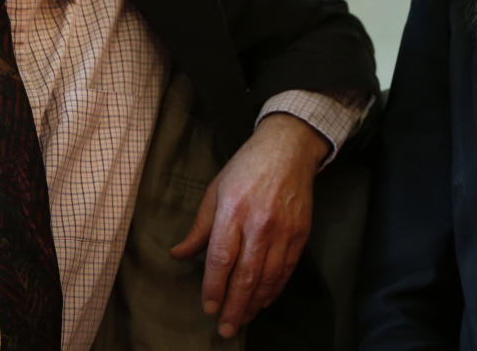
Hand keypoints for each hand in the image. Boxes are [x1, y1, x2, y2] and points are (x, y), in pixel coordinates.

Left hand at [169, 113, 329, 337]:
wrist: (287, 151)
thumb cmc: (244, 169)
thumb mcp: (215, 191)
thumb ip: (199, 228)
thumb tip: (178, 255)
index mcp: (233, 210)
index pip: (221, 258)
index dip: (214, 286)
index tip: (207, 306)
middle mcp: (259, 224)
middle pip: (245, 275)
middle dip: (233, 305)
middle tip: (224, 328)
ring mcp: (283, 231)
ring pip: (267, 278)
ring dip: (253, 304)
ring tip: (240, 320)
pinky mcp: (300, 235)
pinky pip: (286, 271)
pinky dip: (273, 290)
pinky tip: (262, 302)